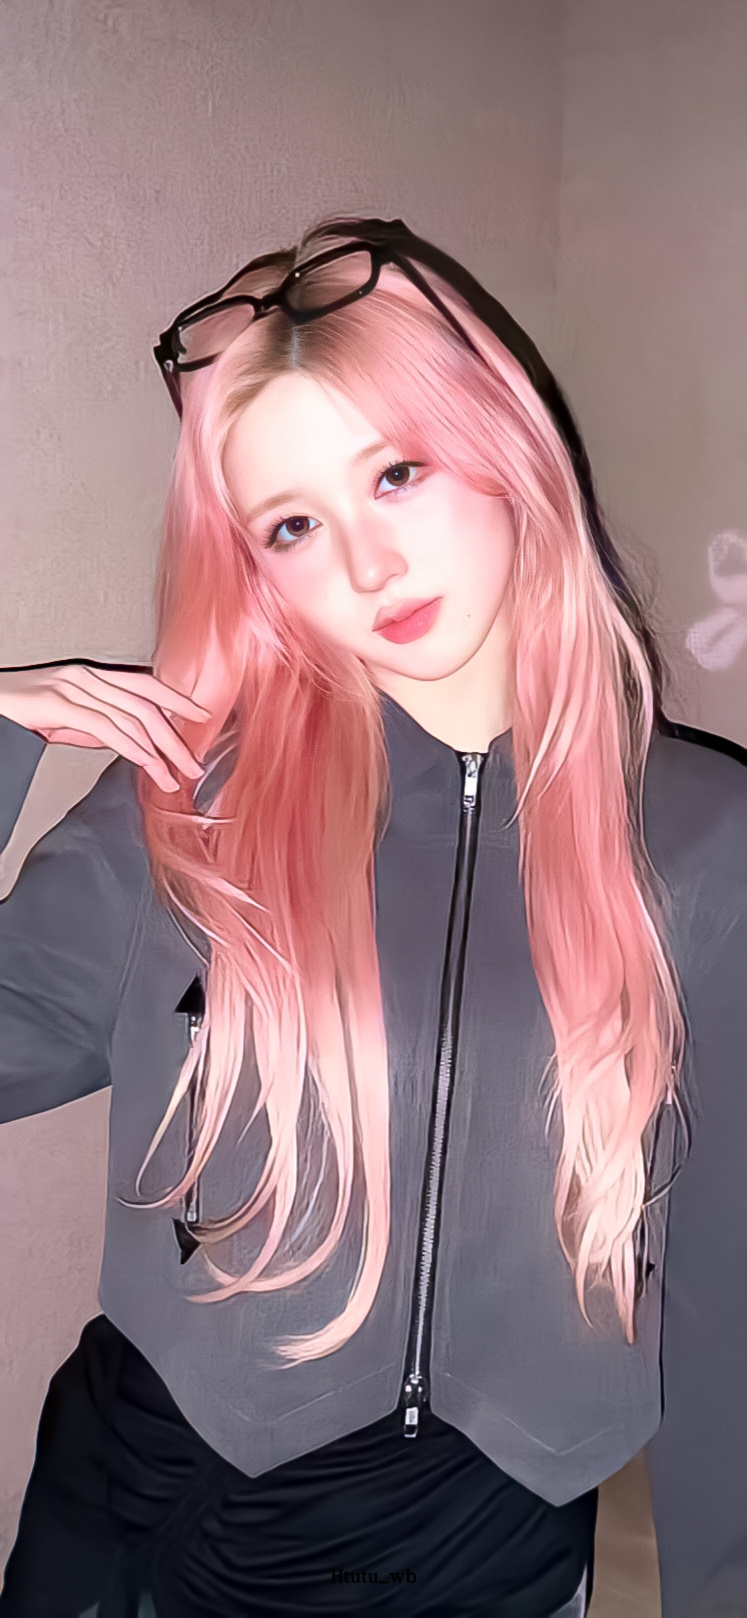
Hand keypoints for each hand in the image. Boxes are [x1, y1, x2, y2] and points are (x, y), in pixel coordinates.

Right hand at [0, 663, 210, 792]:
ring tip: (173, 776)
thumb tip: (126, 741)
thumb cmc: (19, 714)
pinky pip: (104, 727)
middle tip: (194, 764)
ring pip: (131, 718)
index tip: (202, 716)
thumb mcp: (65, 719)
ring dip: (158, 752)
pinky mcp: (57, 704)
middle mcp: (86, 677)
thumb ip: (95, 726)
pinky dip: (131, 748)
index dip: (177, 700)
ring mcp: (72, 688)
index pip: (145, 685)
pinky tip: (146, 764)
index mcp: (91, 675)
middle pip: (146, 705)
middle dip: (175, 738)